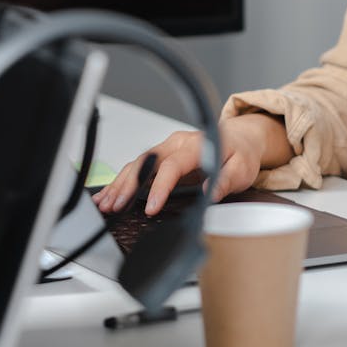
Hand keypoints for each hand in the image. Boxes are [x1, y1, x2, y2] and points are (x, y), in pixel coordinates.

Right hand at [93, 114, 274, 215]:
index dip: (159, 187)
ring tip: (105, 203)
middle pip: (146, 162)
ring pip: (138, 164)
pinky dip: (122, 181)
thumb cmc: (240, 153)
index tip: (150, 207)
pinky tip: (108, 193)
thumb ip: (226, 180)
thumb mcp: (241, 168)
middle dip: (128, 185)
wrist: (241, 139)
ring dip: (120, 184)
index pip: (172, 165)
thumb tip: (209, 193)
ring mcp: (167, 149)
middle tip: (115, 206)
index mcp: (196, 145)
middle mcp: (177, 144)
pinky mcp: (162, 157)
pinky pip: (138, 167)